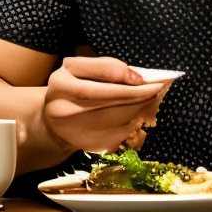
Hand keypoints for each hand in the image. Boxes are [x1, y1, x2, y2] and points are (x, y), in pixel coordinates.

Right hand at [41, 56, 166, 155]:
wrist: (54, 123)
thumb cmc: (72, 89)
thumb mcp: (79, 70)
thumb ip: (104, 66)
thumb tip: (136, 76)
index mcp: (61, 82)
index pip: (97, 74)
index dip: (123, 74)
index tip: (142, 77)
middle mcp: (64, 106)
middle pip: (109, 98)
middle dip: (137, 92)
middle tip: (157, 87)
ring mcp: (75, 129)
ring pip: (117, 117)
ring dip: (139, 107)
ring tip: (150, 99)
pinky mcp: (88, 145)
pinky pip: (119, 133)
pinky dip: (132, 123)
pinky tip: (137, 115)